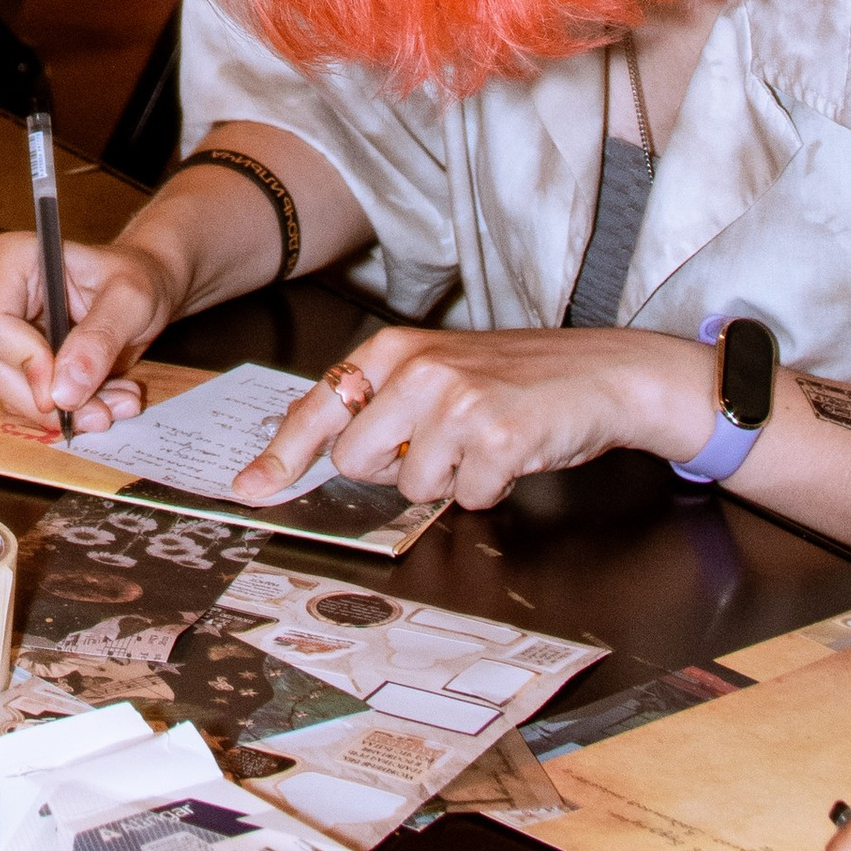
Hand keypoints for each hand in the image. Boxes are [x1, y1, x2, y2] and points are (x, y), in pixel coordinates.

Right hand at [0, 230, 178, 434]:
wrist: (138, 291)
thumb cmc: (137, 278)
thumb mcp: (131, 302)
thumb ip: (99, 340)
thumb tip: (63, 393)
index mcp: (13, 257)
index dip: (26, 362)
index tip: (70, 388)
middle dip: (47, 401)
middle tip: (103, 413)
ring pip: (1, 389)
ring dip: (58, 412)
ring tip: (112, 403)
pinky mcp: (4, 356)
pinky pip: (17, 399)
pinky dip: (59, 412)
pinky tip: (98, 400)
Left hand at [231, 322, 709, 510]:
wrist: (600, 374)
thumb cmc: (518, 379)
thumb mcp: (440, 373)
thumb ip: (387, 405)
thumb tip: (334, 454)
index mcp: (394, 351)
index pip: (320, 406)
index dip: (282, 454)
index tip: (250, 487)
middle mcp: (417, 370)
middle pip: (357, 460)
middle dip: (392, 470)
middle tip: (440, 448)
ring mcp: (456, 402)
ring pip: (413, 486)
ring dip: (448, 480)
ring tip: (483, 444)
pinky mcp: (496, 437)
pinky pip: (467, 499)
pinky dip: (489, 489)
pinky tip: (512, 455)